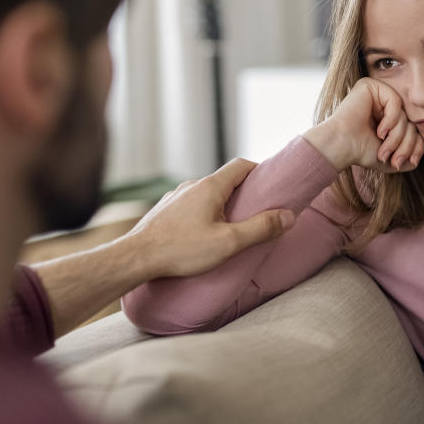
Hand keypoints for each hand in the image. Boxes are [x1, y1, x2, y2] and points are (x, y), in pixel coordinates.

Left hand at [122, 159, 295, 277]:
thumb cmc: (181, 250)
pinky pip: (189, 206)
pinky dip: (202, 214)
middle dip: (242, 193)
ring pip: (205, 194)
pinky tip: (201, 236)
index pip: (241, 165)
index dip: (259, 171)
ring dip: (220, 205)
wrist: (135, 258)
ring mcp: (175, 197)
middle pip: (224, 180)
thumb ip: (261, 228)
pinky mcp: (163, 211)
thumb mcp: (229, 242)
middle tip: (255, 213)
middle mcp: (191, 186)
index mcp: (210, 187)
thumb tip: (288, 217)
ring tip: (228, 229)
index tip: (270, 186)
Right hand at [303, 77, 423, 172]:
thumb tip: (421, 153)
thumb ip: (409, 154)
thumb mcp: (392, 158)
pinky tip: (380, 131)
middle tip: (395, 159)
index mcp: (387, 118)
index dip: (413, 146)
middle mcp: (382, 103)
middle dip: (406, 144)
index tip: (404, 162)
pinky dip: (391, 120)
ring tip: (384, 149)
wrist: (341, 147)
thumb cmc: (360, 152)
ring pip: (403, 114)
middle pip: (410, 122)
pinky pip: (395, 101)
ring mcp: (377, 93)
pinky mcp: (370, 85)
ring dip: (397, 136)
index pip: (411, 128)